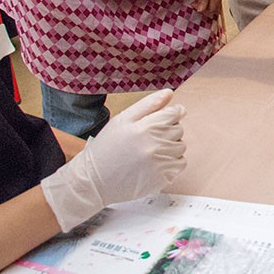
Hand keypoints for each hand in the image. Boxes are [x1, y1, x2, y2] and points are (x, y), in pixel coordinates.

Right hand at [41, 90, 186, 231]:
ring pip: (181, 147)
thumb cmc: (106, 148)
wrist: (93, 182)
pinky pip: (180, 164)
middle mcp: (155, 146)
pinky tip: (155, 163)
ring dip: (171, 146)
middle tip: (149, 137)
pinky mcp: (162, 180)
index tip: (167, 117)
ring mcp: (159, 164)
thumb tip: (169, 93)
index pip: (175, 113)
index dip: (173, 113)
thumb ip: (148, 104)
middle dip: (168, 130)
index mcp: (145, 127)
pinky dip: (172, 162)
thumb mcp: (122, 120)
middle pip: (179, 130)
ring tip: (150, 151)